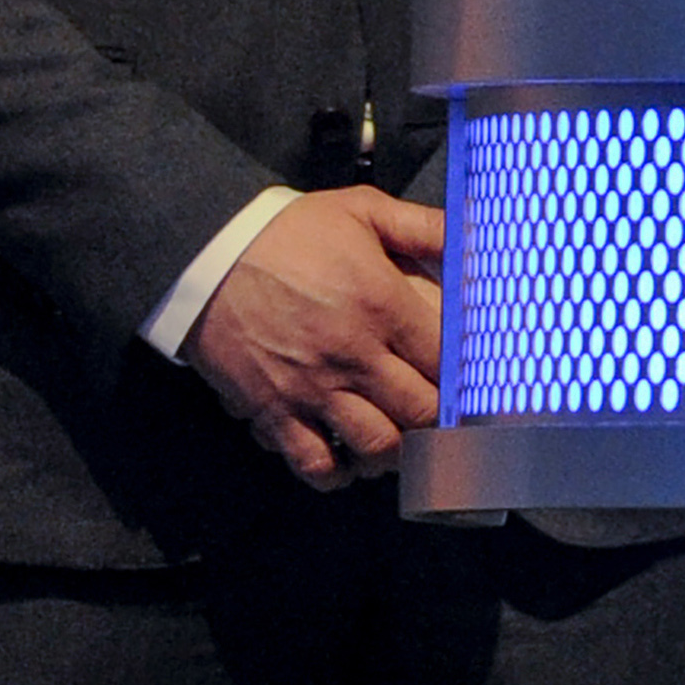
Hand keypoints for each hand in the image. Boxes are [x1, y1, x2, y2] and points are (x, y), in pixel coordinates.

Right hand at [181, 186, 445, 490]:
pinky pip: (314, 464)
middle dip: (440, 421)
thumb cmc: (290, 232)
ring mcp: (313, 389)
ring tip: (403, 441)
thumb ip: (424, 226)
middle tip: (445, 418)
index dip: (468, 378)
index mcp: (383, 304)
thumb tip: (476, 235)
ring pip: (375, 447)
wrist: (209, 255)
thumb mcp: (363, 209)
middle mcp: (354, 354)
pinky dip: (338, 475)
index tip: (475, 383)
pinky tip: (349, 462)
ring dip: (397, 452)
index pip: (446, 362)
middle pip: (420, 413)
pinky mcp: (274, 411)